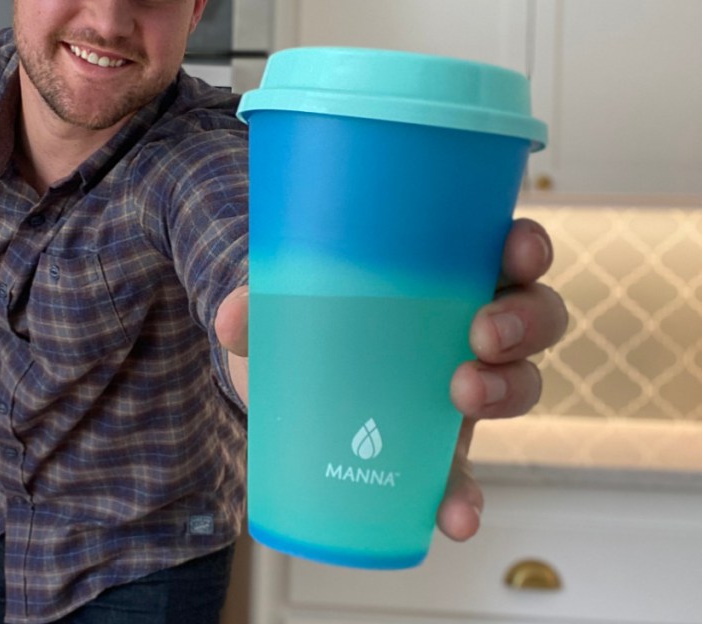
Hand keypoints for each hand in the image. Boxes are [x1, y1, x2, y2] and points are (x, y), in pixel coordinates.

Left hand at [216, 218, 568, 540]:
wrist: (281, 378)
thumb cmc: (302, 316)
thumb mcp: (282, 300)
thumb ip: (258, 304)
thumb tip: (230, 317)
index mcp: (445, 273)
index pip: (508, 250)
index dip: (528, 248)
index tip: (516, 250)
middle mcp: (469, 325)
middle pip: (536, 316)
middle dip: (524, 322)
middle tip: (481, 334)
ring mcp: (462, 388)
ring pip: (521, 384)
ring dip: (507, 390)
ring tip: (463, 396)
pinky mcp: (437, 449)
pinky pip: (467, 472)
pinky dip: (465, 496)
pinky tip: (456, 518)